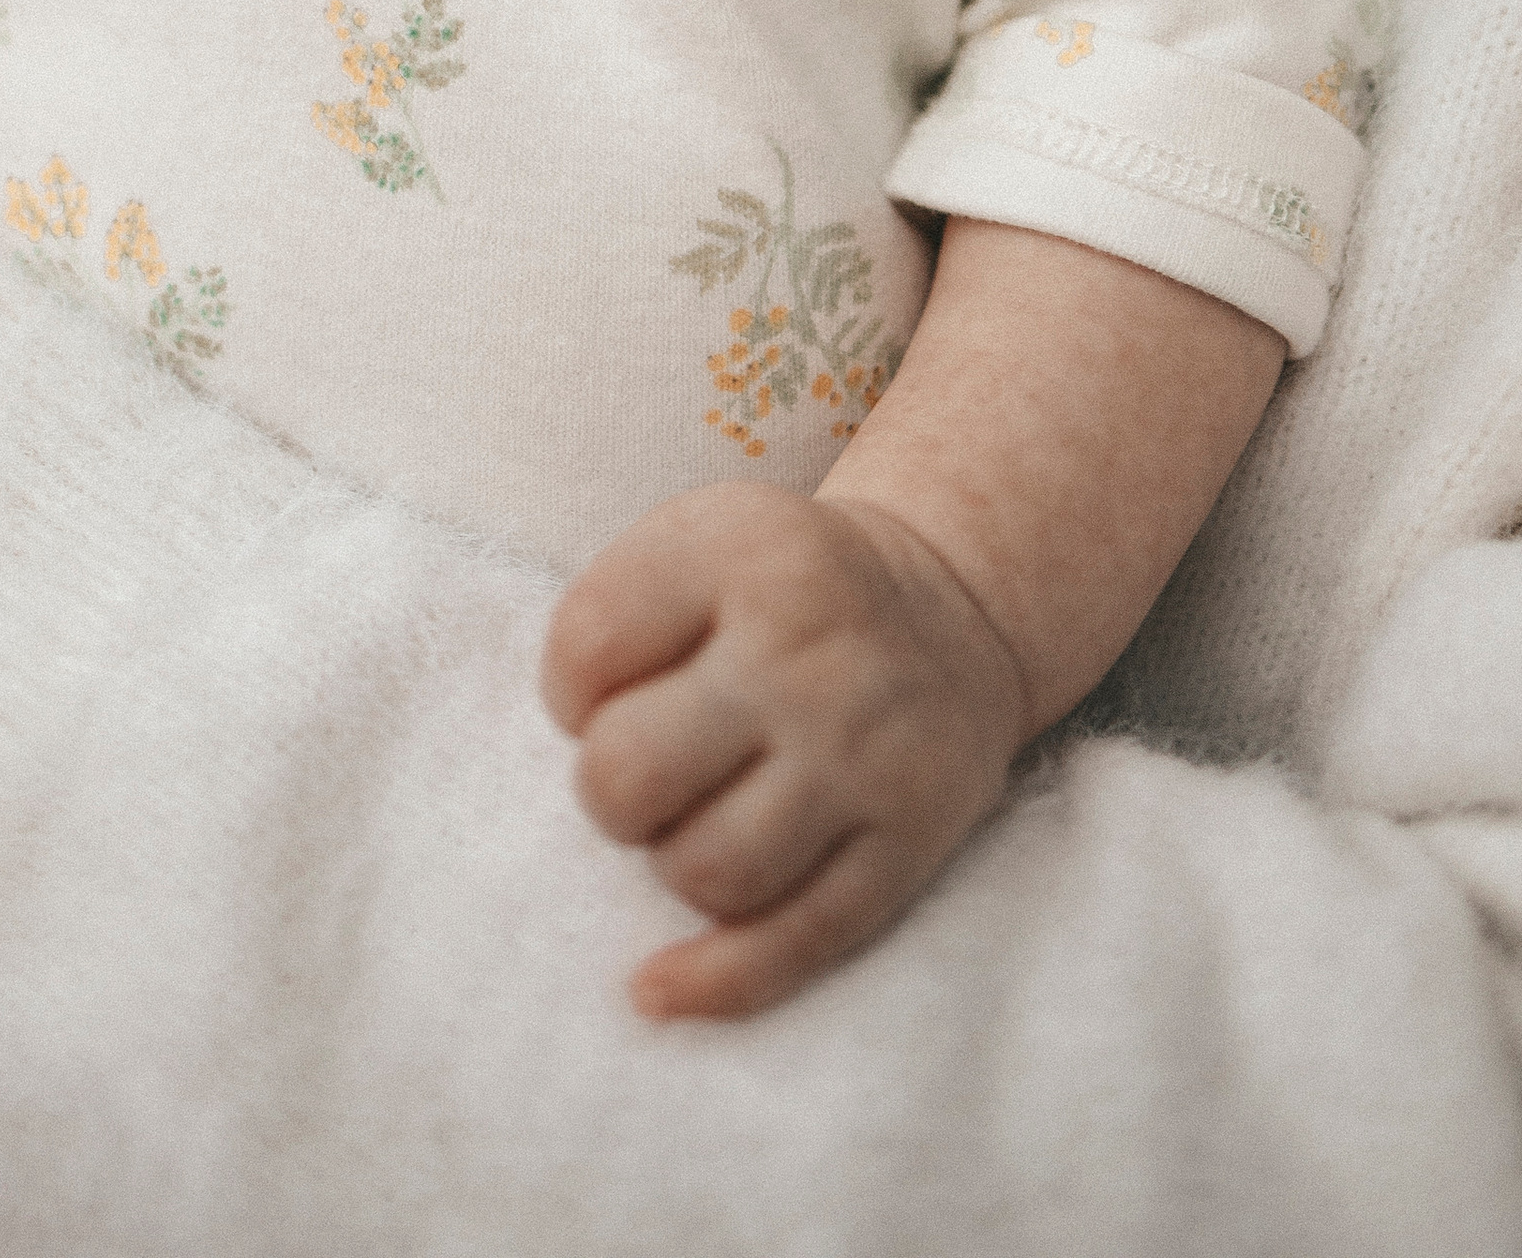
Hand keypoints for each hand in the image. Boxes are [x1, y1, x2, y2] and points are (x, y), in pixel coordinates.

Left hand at [541, 479, 1026, 1022]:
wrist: (952, 607)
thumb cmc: (783, 587)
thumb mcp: (705, 536)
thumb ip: (617, 610)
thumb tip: (573, 749)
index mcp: (743, 557)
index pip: (586, 647)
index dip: (569, 690)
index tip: (609, 690)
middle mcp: (807, 657)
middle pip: (628, 773)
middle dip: (610, 790)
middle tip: (650, 768)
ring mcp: (862, 759)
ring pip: (705, 872)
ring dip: (673, 862)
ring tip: (699, 819)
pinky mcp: (906, 846)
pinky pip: (793, 944)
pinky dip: (713, 983)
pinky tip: (658, 985)